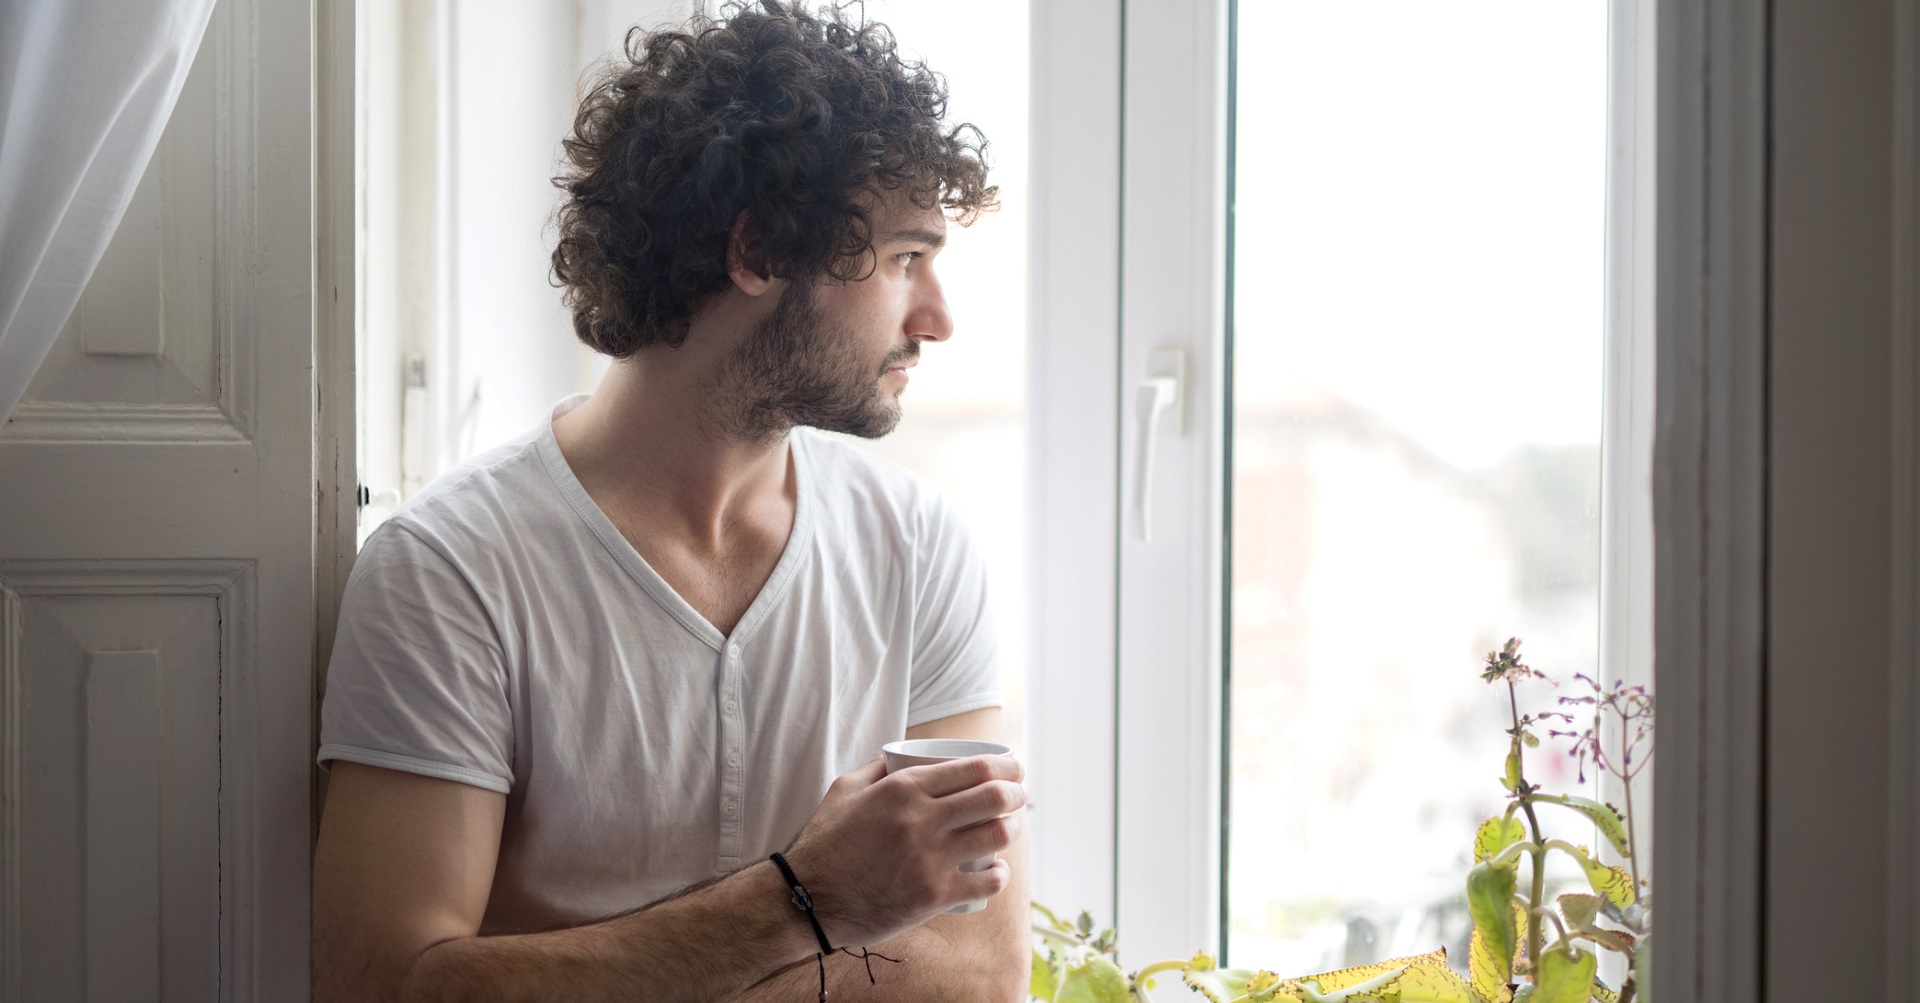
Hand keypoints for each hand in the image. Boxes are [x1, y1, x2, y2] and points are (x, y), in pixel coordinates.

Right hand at [781, 754, 1024, 947]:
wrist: (807, 900)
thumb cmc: (825, 843)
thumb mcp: (844, 790)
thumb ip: (877, 770)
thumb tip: (903, 755)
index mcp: (903, 788)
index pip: (975, 769)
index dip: (1006, 767)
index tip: (1015, 770)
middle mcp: (921, 820)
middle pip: (995, 797)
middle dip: (1017, 794)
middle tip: (1019, 796)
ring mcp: (930, 860)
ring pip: (997, 836)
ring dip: (1012, 830)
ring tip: (1009, 829)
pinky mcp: (933, 897)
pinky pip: (987, 882)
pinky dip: (999, 875)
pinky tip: (996, 871)